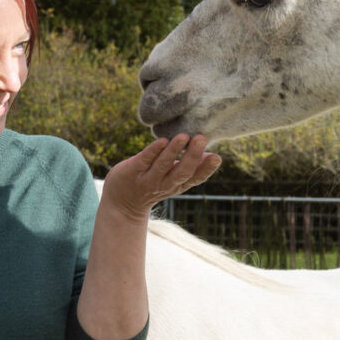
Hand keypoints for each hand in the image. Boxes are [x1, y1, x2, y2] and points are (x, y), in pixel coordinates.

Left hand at [102, 134, 219, 221]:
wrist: (122, 203)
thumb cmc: (153, 184)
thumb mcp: (174, 179)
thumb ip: (191, 168)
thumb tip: (214, 156)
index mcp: (178, 184)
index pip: (195, 178)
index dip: (206, 169)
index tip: (217, 157)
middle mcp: (164, 184)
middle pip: (181, 172)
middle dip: (192, 156)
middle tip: (201, 138)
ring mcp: (148, 179)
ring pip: (162, 166)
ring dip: (173, 151)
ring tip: (183, 136)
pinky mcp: (132, 171)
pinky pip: (144, 161)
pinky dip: (153, 151)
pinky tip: (162, 140)